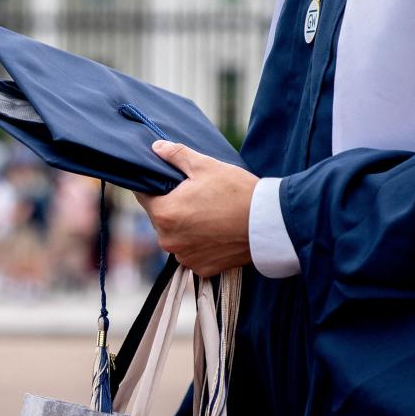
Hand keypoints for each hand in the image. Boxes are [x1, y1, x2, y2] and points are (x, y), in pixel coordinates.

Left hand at [135, 140, 258, 277]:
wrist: (270, 224)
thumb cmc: (237, 192)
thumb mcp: (205, 165)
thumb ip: (176, 155)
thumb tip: (156, 147)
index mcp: (164, 213)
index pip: (143, 196)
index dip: (154, 186)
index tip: (168, 181)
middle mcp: (168, 240)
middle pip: (160, 216)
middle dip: (171, 205)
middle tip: (194, 194)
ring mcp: (185, 256)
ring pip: (175, 235)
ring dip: (185, 226)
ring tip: (207, 212)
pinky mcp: (202, 268)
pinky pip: (192, 251)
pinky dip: (199, 242)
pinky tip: (215, 230)